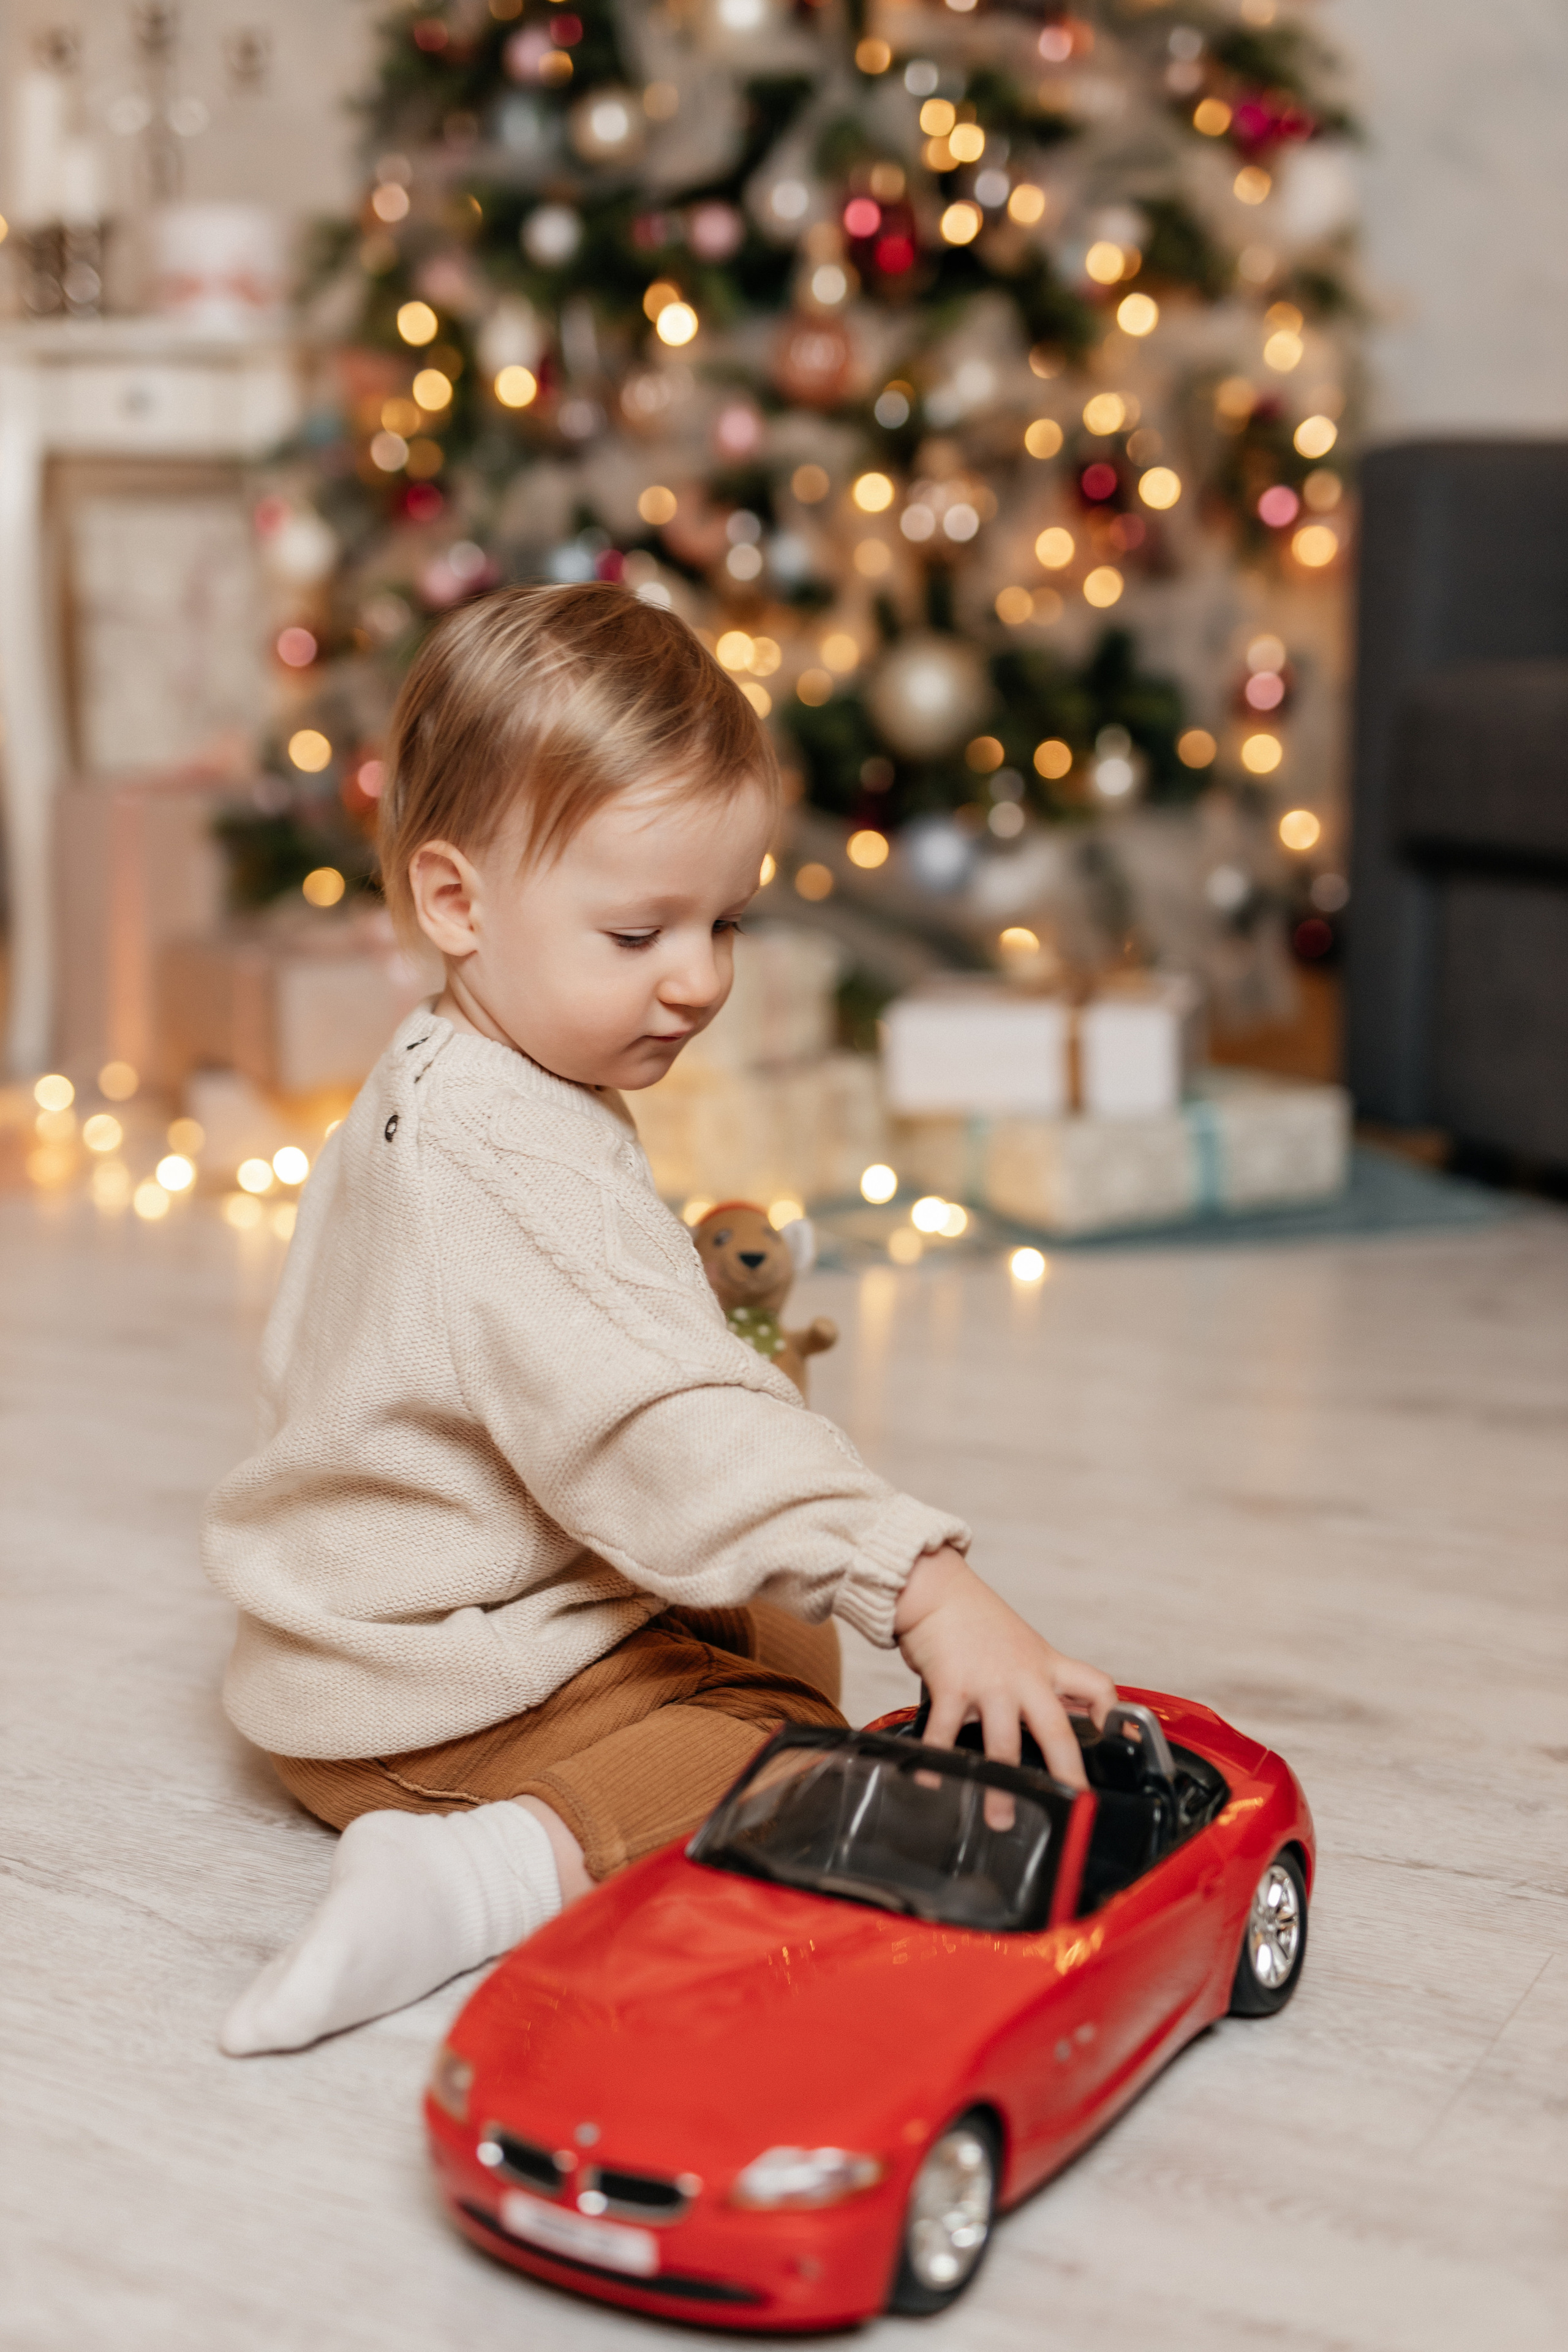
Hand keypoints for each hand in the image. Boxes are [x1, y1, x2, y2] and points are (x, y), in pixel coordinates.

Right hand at [893, 1546, 1116, 1789]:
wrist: (936, 1590)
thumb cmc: (975, 1618)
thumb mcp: (1022, 1645)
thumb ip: (1038, 1679)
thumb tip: (1055, 1713)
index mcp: (1046, 1665)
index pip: (1097, 1686)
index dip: (1114, 1715)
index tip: (1120, 1744)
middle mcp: (1023, 1676)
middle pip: (1056, 1728)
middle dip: (1066, 1771)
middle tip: (1073, 1802)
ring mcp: (988, 1683)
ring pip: (1003, 1744)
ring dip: (1002, 1788)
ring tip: (1001, 1819)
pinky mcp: (952, 1686)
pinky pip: (945, 1734)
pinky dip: (937, 1762)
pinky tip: (931, 1783)